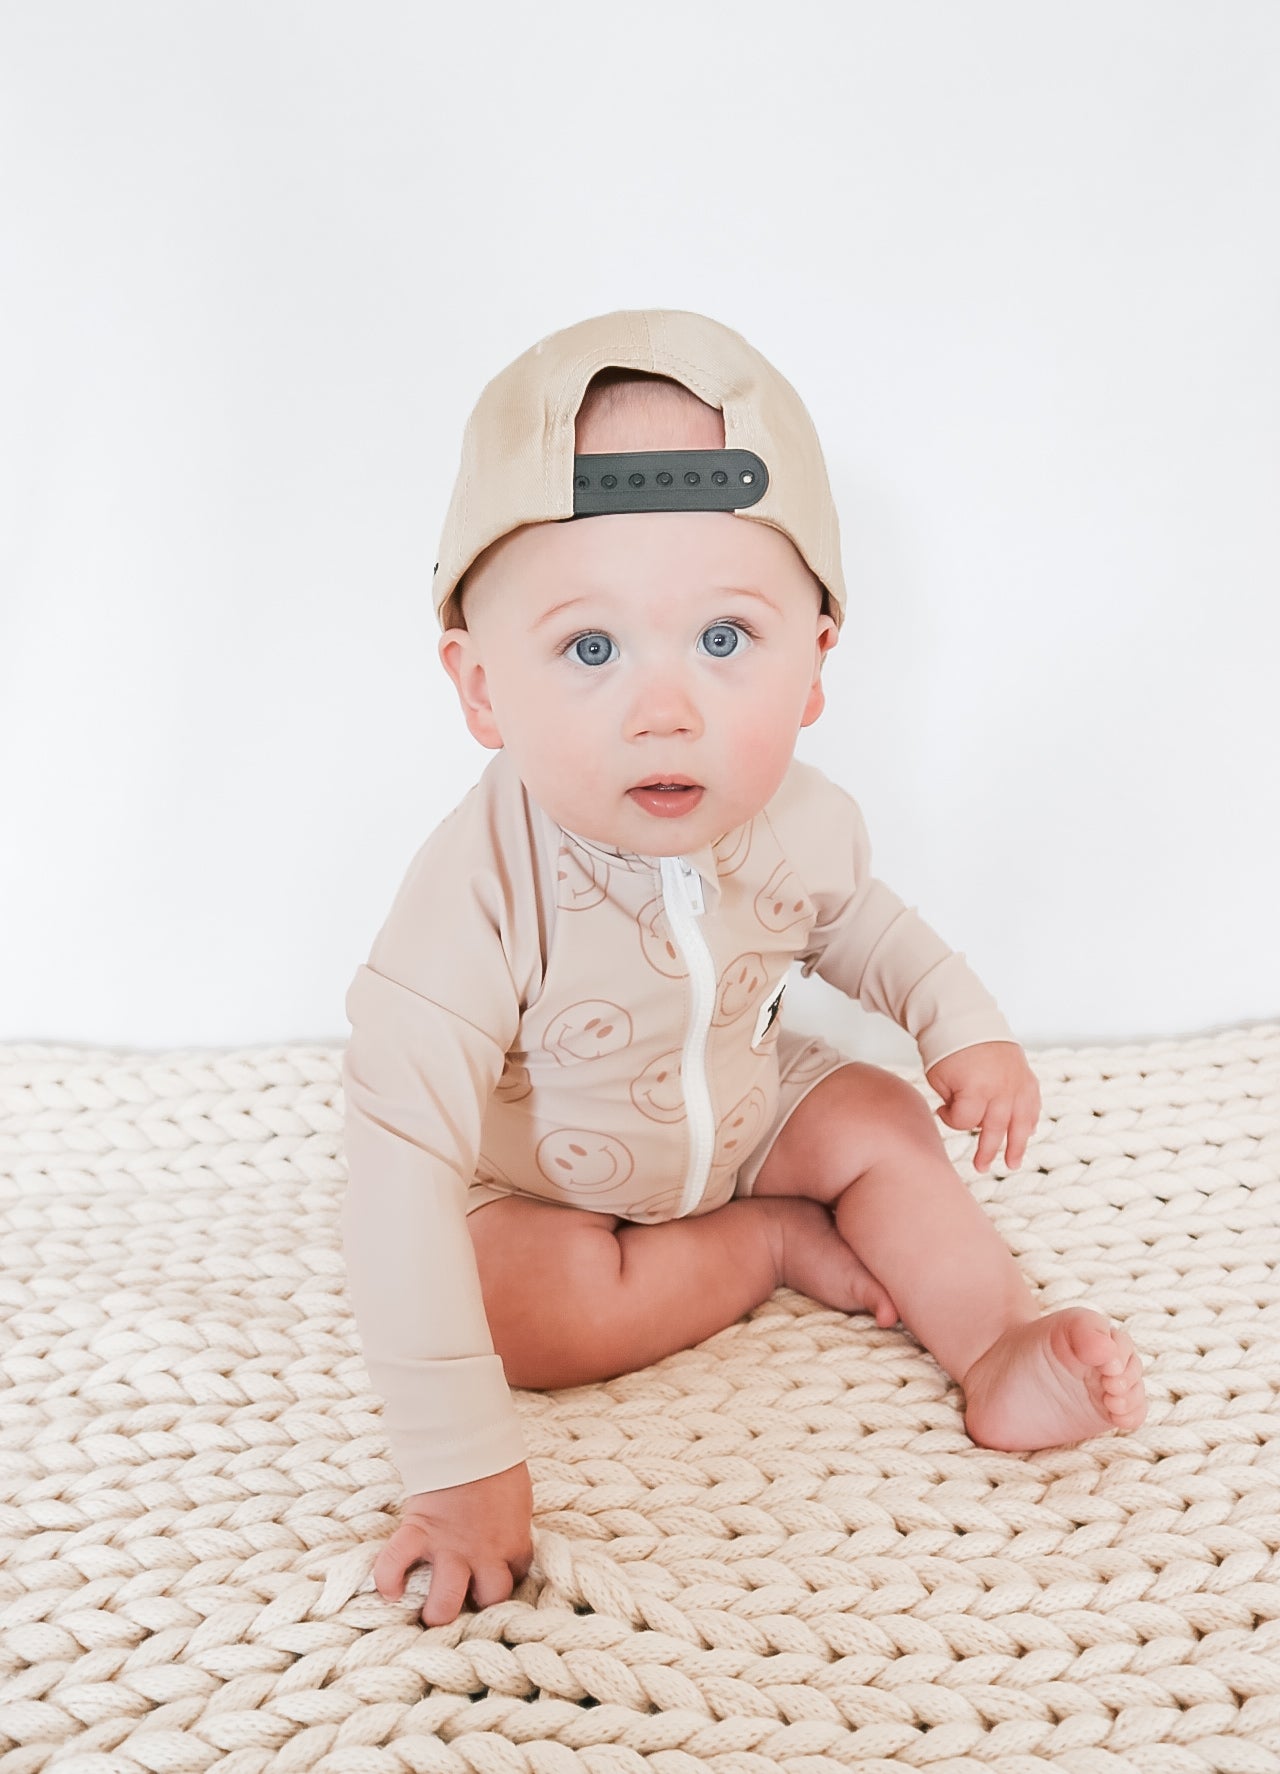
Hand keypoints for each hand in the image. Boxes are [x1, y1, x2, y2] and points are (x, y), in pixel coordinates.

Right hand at [373, 1461, 533, 1626]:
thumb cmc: (498, 1460)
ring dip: (438, 1611)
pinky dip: (388, 1579)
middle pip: (489, 1600)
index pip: (517, 1576)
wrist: (470, 1437)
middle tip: (465, 1602)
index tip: (497, 1576)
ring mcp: (450, 1547)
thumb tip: (509, 1528)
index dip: (506, 1578)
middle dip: (479, 1609)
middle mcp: (485, 1553)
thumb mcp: (518, 1497)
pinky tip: (390, 1592)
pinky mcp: (420, 1531)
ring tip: (428, 1613)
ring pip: (446, 1601)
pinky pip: (397, 1564)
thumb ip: (513, 1521)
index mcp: (513, 1541)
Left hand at [925, 1041, 1040, 1173]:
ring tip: (1012, 1164)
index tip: (942, 1110)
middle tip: (980, 1167)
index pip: (966, 1121)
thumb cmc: (948, 1051)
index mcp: (976, 1088)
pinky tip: (1027, 1133)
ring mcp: (1017, 1084)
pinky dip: (1030, 1120)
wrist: (968, 1021)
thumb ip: (956, 1104)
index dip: (952, 1120)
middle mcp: (1001, 1089)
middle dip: (986, 1150)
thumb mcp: (940, 1079)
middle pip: (995, 1128)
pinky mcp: (1027, 1077)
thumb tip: (971, 1123)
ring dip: (1017, 1145)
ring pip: (1021, 1123)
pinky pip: (1032, 1105)